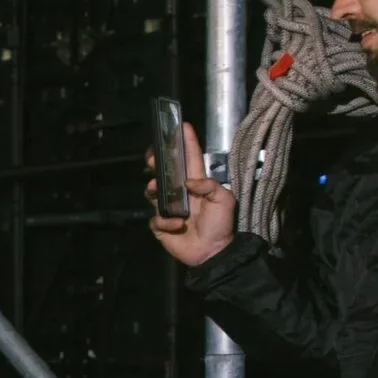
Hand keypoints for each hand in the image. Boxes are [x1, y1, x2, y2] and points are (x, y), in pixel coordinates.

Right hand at [147, 120, 237, 268]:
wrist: (213, 252)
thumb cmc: (221, 225)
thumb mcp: (225, 200)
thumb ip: (209, 186)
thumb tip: (188, 182)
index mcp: (197, 184)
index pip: (190, 159)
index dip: (185, 142)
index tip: (181, 125)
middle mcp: (180, 193)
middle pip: (164, 172)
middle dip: (157, 162)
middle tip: (152, 158)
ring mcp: (169, 209)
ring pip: (153, 192)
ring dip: (153, 189)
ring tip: (156, 190)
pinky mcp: (161, 226)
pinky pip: (155, 219)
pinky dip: (164, 222)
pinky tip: (176, 226)